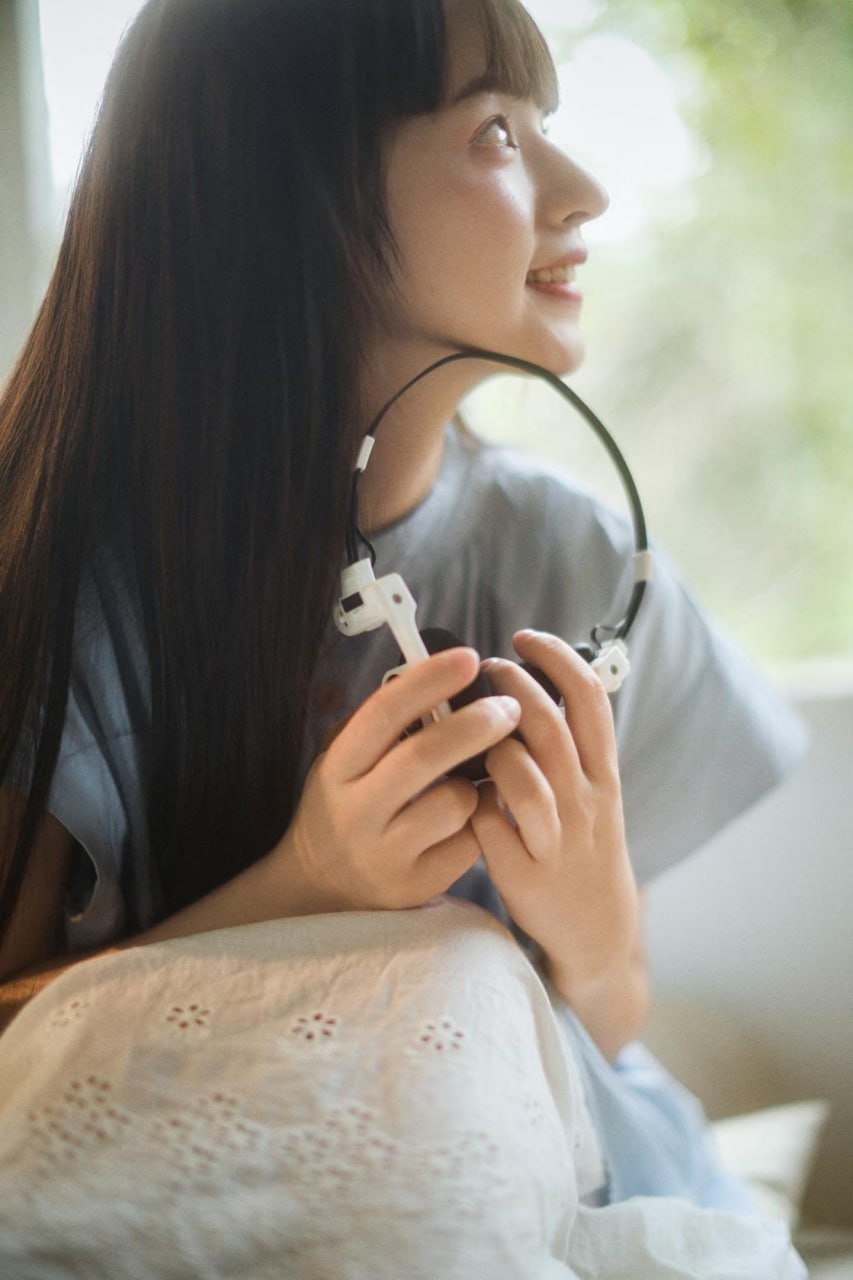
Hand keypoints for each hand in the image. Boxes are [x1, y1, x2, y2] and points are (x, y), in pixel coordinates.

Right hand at [284, 647, 521, 911]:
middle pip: (425, 756)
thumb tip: (436, 676)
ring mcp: (386, 853)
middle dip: (477, 723)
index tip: (469, 659)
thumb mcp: (345, 763)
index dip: (429, 681)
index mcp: (339, 768)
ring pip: (455, 803)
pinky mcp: (416, 886)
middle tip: (511, 707)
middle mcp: (356, 811)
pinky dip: (482, 821)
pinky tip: (476, 816)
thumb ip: (382, 726)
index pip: (384, 714)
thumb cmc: (347, 806)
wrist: (324, 889)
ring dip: (480, 783)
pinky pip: (470, 842)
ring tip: (480, 778)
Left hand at [470, 630, 640, 991]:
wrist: (597, 929)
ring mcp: (557, 838)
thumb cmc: (582, 846)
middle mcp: (586, 800)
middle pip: (549, 727)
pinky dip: (472, 800)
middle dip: (511, 687)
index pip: (589, 700)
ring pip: (523, 774)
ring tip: (472, 732)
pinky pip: (490, 822)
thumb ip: (569, 746)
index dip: (557, 660)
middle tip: (485, 669)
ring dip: (491, 744)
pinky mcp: (526, 871)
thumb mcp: (594, 792)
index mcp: (604, 774)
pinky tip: (461, 793)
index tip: (524, 637)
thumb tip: (526, 686)